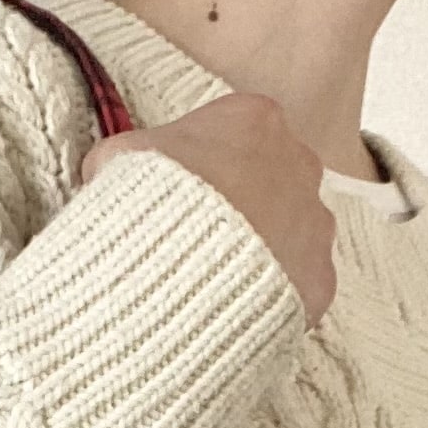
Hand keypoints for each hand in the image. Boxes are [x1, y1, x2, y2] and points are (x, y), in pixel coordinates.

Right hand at [82, 91, 337, 324]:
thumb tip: (106, 172)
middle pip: (275, 181)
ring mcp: (316, 223)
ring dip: (265, 250)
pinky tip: (240, 307)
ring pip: (294, 232)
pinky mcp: (320, 279)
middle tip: (205, 238)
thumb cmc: (148, 208)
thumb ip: (123, 158)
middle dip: (246, 205)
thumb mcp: (117, 163)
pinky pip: (300, 285)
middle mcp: (299, 163)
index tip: (188, 194)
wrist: (178, 277)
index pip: (239, 134)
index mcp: (255, 120)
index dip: (209, 165)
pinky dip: (275, 296)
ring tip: (220, 278)